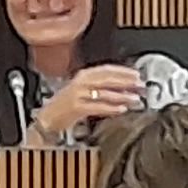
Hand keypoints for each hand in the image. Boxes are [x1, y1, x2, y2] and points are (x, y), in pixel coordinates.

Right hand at [31, 65, 149, 141]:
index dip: (123, 71)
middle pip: (107, 78)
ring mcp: (78, 94)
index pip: (106, 69)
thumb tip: (124, 87)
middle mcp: (80, 82)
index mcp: (83, 75)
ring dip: (122, 96)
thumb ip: (102, 87)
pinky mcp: (76, 107)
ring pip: (104, 93)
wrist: (47, 118)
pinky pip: (98, 106)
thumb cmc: (66, 106)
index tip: (136, 74)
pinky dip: (111, 108)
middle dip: (126, 81)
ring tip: (134, 98)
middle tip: (140, 85)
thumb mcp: (83, 90)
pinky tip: (121, 109)